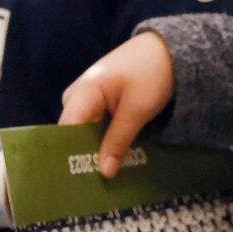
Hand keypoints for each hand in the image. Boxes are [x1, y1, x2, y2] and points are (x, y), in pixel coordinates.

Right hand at [56, 32, 175, 179]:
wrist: (165, 50)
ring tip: (107, 172)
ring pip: (83, 131)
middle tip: (99, 181)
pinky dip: (103, 138)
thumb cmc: (152, 73)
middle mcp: (75, 95)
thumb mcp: (138, 110)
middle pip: (72, 134)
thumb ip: (118, 141)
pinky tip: (113, 154)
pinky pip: (92, 125)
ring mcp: (84, 97)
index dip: (72, 155)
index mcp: (83, 93)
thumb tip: (104, 173)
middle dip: (85, 155)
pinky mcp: (95, 100)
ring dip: (96, 149)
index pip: (67, 131)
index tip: (82, 179)